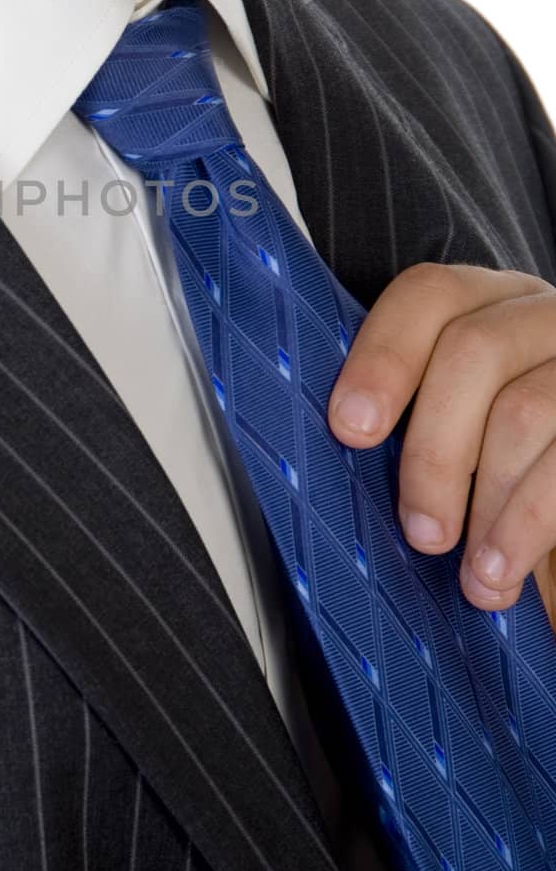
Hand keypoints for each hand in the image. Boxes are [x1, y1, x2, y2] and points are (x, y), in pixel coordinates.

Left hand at [326, 263, 555, 631]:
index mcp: (488, 303)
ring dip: (485, 504)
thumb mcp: (455, 424)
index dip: (383, 357)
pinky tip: (500, 572)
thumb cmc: (497, 463)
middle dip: (434, 451)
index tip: (349, 429)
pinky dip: (527, 525)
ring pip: (523, 411)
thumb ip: (410, 418)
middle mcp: (543, 315)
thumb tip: (335, 452)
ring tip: (467, 575)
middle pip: (473, 351)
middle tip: (420, 532)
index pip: (429, 295)